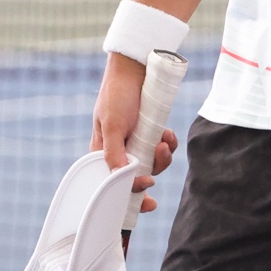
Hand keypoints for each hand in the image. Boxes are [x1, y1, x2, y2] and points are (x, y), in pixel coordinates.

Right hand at [90, 52, 180, 214]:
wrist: (135, 70)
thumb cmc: (116, 95)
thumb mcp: (112, 124)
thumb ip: (114, 153)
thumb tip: (119, 179)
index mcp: (103, 153)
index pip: (113, 183)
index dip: (129, 196)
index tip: (145, 200)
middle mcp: (120, 151)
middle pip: (136, 177)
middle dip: (149, 177)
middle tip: (155, 181)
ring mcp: (137, 143)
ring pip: (153, 164)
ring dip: (161, 158)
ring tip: (163, 142)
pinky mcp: (151, 134)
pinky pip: (163, 149)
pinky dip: (168, 144)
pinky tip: (168, 134)